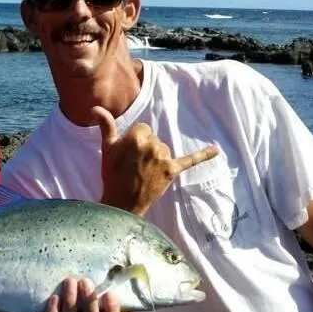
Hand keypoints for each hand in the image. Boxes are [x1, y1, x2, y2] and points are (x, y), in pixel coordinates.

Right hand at [94, 105, 218, 214]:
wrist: (121, 202)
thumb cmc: (112, 175)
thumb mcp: (107, 149)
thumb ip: (106, 126)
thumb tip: (96, 108)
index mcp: (136, 137)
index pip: (143, 129)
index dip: (135, 140)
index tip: (128, 154)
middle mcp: (152, 145)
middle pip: (154, 138)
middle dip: (146, 149)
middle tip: (135, 165)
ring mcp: (163, 158)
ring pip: (164, 149)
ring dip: (157, 157)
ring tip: (145, 172)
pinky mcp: (172, 170)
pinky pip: (190, 160)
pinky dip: (203, 155)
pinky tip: (216, 150)